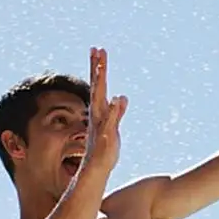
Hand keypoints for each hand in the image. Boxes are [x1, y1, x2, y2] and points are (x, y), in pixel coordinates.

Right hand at [84, 47, 126, 172]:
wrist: (97, 169)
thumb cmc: (105, 150)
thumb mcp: (113, 127)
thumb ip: (117, 113)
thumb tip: (121, 98)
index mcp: (99, 111)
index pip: (98, 86)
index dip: (97, 68)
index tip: (97, 50)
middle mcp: (98, 115)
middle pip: (97, 88)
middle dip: (98, 69)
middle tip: (98, 49)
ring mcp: (101, 124)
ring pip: (101, 100)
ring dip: (101, 85)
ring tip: (102, 68)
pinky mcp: (106, 136)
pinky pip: (109, 121)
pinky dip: (112, 111)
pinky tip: (117, 99)